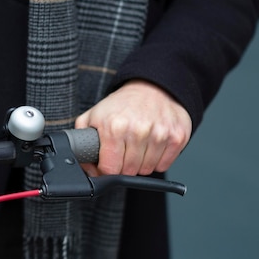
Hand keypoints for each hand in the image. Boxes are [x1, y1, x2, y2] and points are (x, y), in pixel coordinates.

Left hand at [75, 80, 191, 176]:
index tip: (107, 163)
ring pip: (146, 170)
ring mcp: (160, 134)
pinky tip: (151, 145)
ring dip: (140, 163)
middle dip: (123, 166)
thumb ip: (81, 142)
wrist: (152, 87)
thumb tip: (85, 168)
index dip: (106, 169)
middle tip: (122, 151)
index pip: (110, 169)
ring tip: (137, 146)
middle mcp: (138, 131)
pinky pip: (163, 165)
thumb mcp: (92, 117)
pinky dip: (156, 160)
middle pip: (128, 171)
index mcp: (114, 127)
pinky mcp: (177, 137)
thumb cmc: (121, 105)